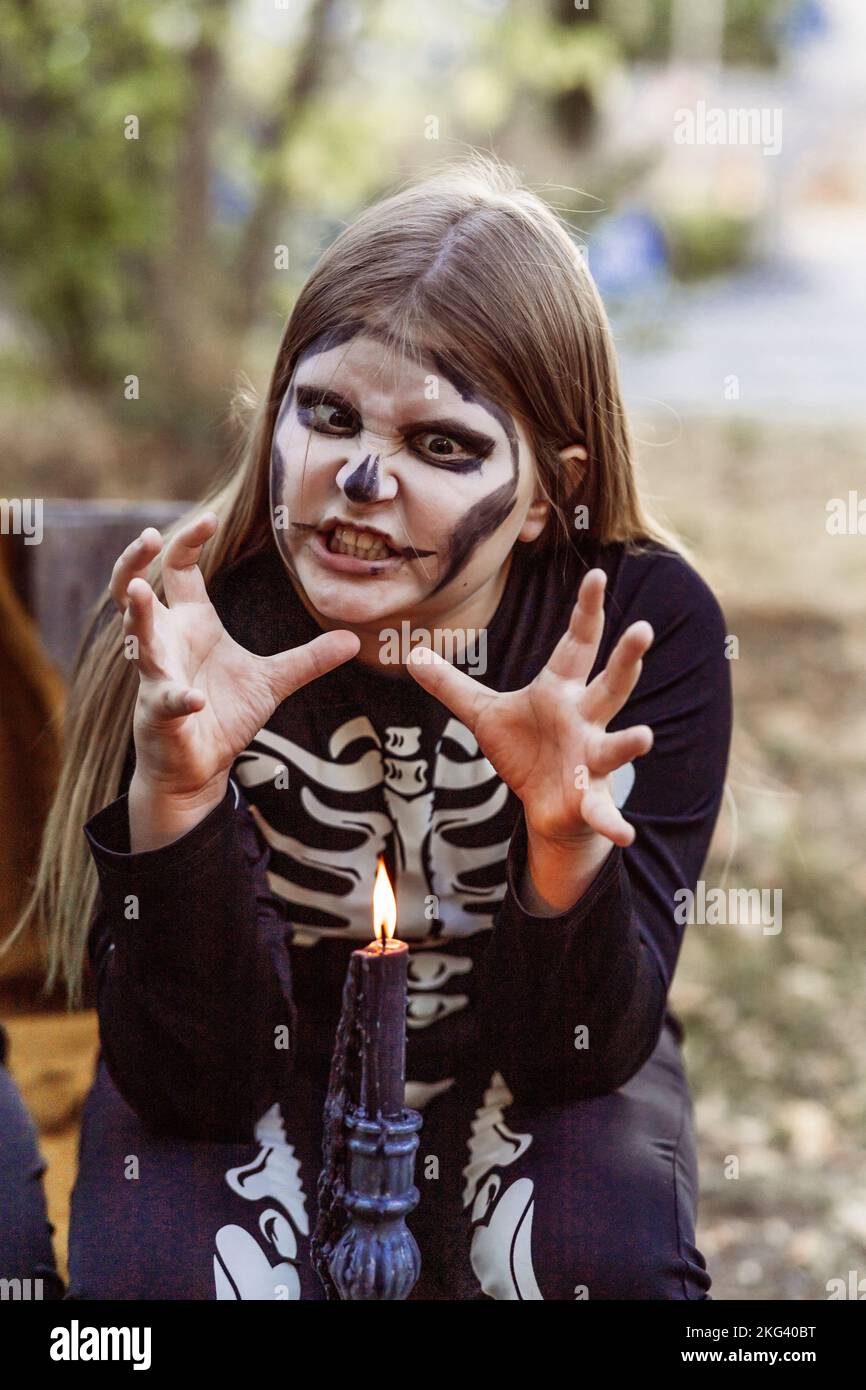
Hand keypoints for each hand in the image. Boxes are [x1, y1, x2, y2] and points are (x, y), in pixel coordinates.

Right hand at [110, 513, 359, 802]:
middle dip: (134, 562)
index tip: (209, 518)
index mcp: (191, 624)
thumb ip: (310, 659)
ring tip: (139, 590)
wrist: (199, 766)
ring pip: (136, 638)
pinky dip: (179, 699)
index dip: (186, 541)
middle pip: (132, 591)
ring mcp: (157, 676)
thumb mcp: (274, 681)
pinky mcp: (160, 712)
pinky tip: (194, 699)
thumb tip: (355, 641)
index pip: (178, 570)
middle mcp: (166, 642)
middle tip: (148, 537)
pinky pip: (166, 700)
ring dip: (137, 615)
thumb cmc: (223, 714)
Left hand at [406, 568, 652, 849]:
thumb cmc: (526, 751)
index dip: (587, 610)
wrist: (546, 808)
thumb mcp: (484, 714)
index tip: (596, 574)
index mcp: (561, 692)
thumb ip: (452, 685)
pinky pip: (602, 810)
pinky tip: (623, 836)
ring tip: (644, 738)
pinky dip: (612, 822)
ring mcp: (591, 759)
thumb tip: (412, 653)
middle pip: (611, 684)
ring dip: (630, 742)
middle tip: (642, 629)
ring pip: (615, 745)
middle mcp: (585, 719)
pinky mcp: (587, 799)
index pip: (578, 643)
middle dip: (626, 658)